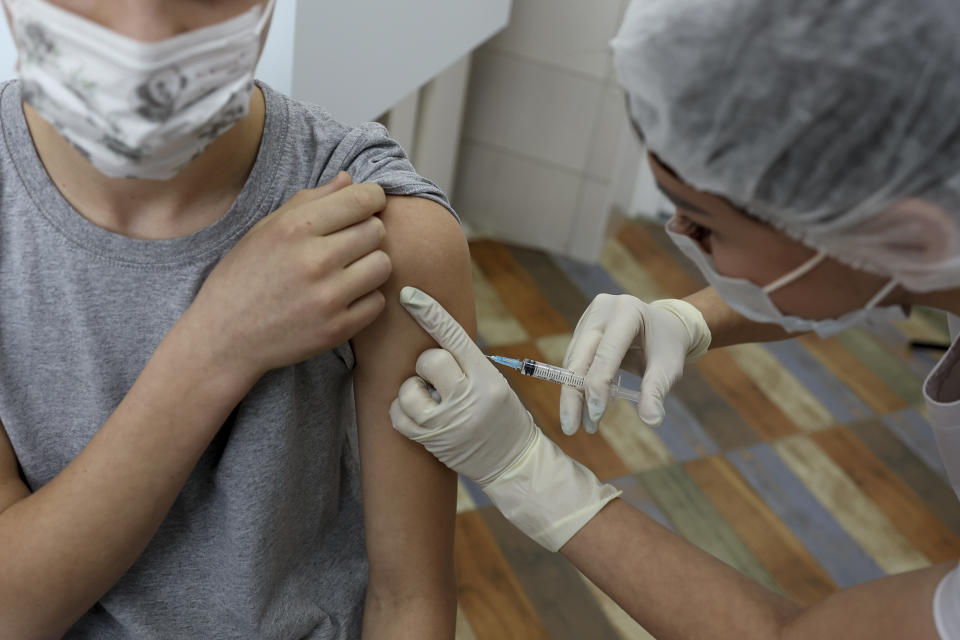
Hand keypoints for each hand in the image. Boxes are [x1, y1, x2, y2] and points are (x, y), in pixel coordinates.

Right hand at [184, 172, 391, 381]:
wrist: (224, 336)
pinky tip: (343, 298)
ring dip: (370, 265)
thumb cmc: (244, 276)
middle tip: (348, 243)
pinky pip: (377, 302)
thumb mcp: (266, 228)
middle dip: (368, 232)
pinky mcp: (337, 329)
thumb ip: (310, 201)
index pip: (362, 200)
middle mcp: (315, 260)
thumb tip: (349, 179)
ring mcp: (328, 297)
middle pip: (377, 231)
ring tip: (348, 270)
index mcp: (295, 228)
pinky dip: (365, 299)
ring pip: (383, 265)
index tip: (369, 204)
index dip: (372, 198)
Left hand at [391, 287, 619, 551]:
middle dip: (429, 366)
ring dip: (414, 390)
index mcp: (487, 378)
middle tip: (440, 380)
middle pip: (429, 360)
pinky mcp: (431, 441)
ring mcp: (447, 422)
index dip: (430, 313)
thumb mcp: (495, 384)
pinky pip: (398, 416)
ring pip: (409, 389)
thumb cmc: (502, 417)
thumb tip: (432, 337)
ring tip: (431, 400)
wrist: (513, 462)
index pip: (454, 337)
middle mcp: (468, 398)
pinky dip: (402, 411)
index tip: (408, 294)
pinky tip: (418, 414)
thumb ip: (467, 364)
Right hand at [560, 294, 710, 432]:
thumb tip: (652, 420)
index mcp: (627, 311)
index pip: (606, 353)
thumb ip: (657, 390)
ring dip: (573, 396)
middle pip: (580, 358)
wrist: (664, 325)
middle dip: (575, 396)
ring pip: (572, 362)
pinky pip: (573, 362)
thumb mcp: (669, 367)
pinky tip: (581, 409)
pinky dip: (575, 387)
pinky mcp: (581, 329)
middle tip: (572, 429)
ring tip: (580, 425)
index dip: (598, 385)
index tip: (596, 416)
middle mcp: (602, 310)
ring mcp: (588, 318)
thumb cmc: (668, 345)